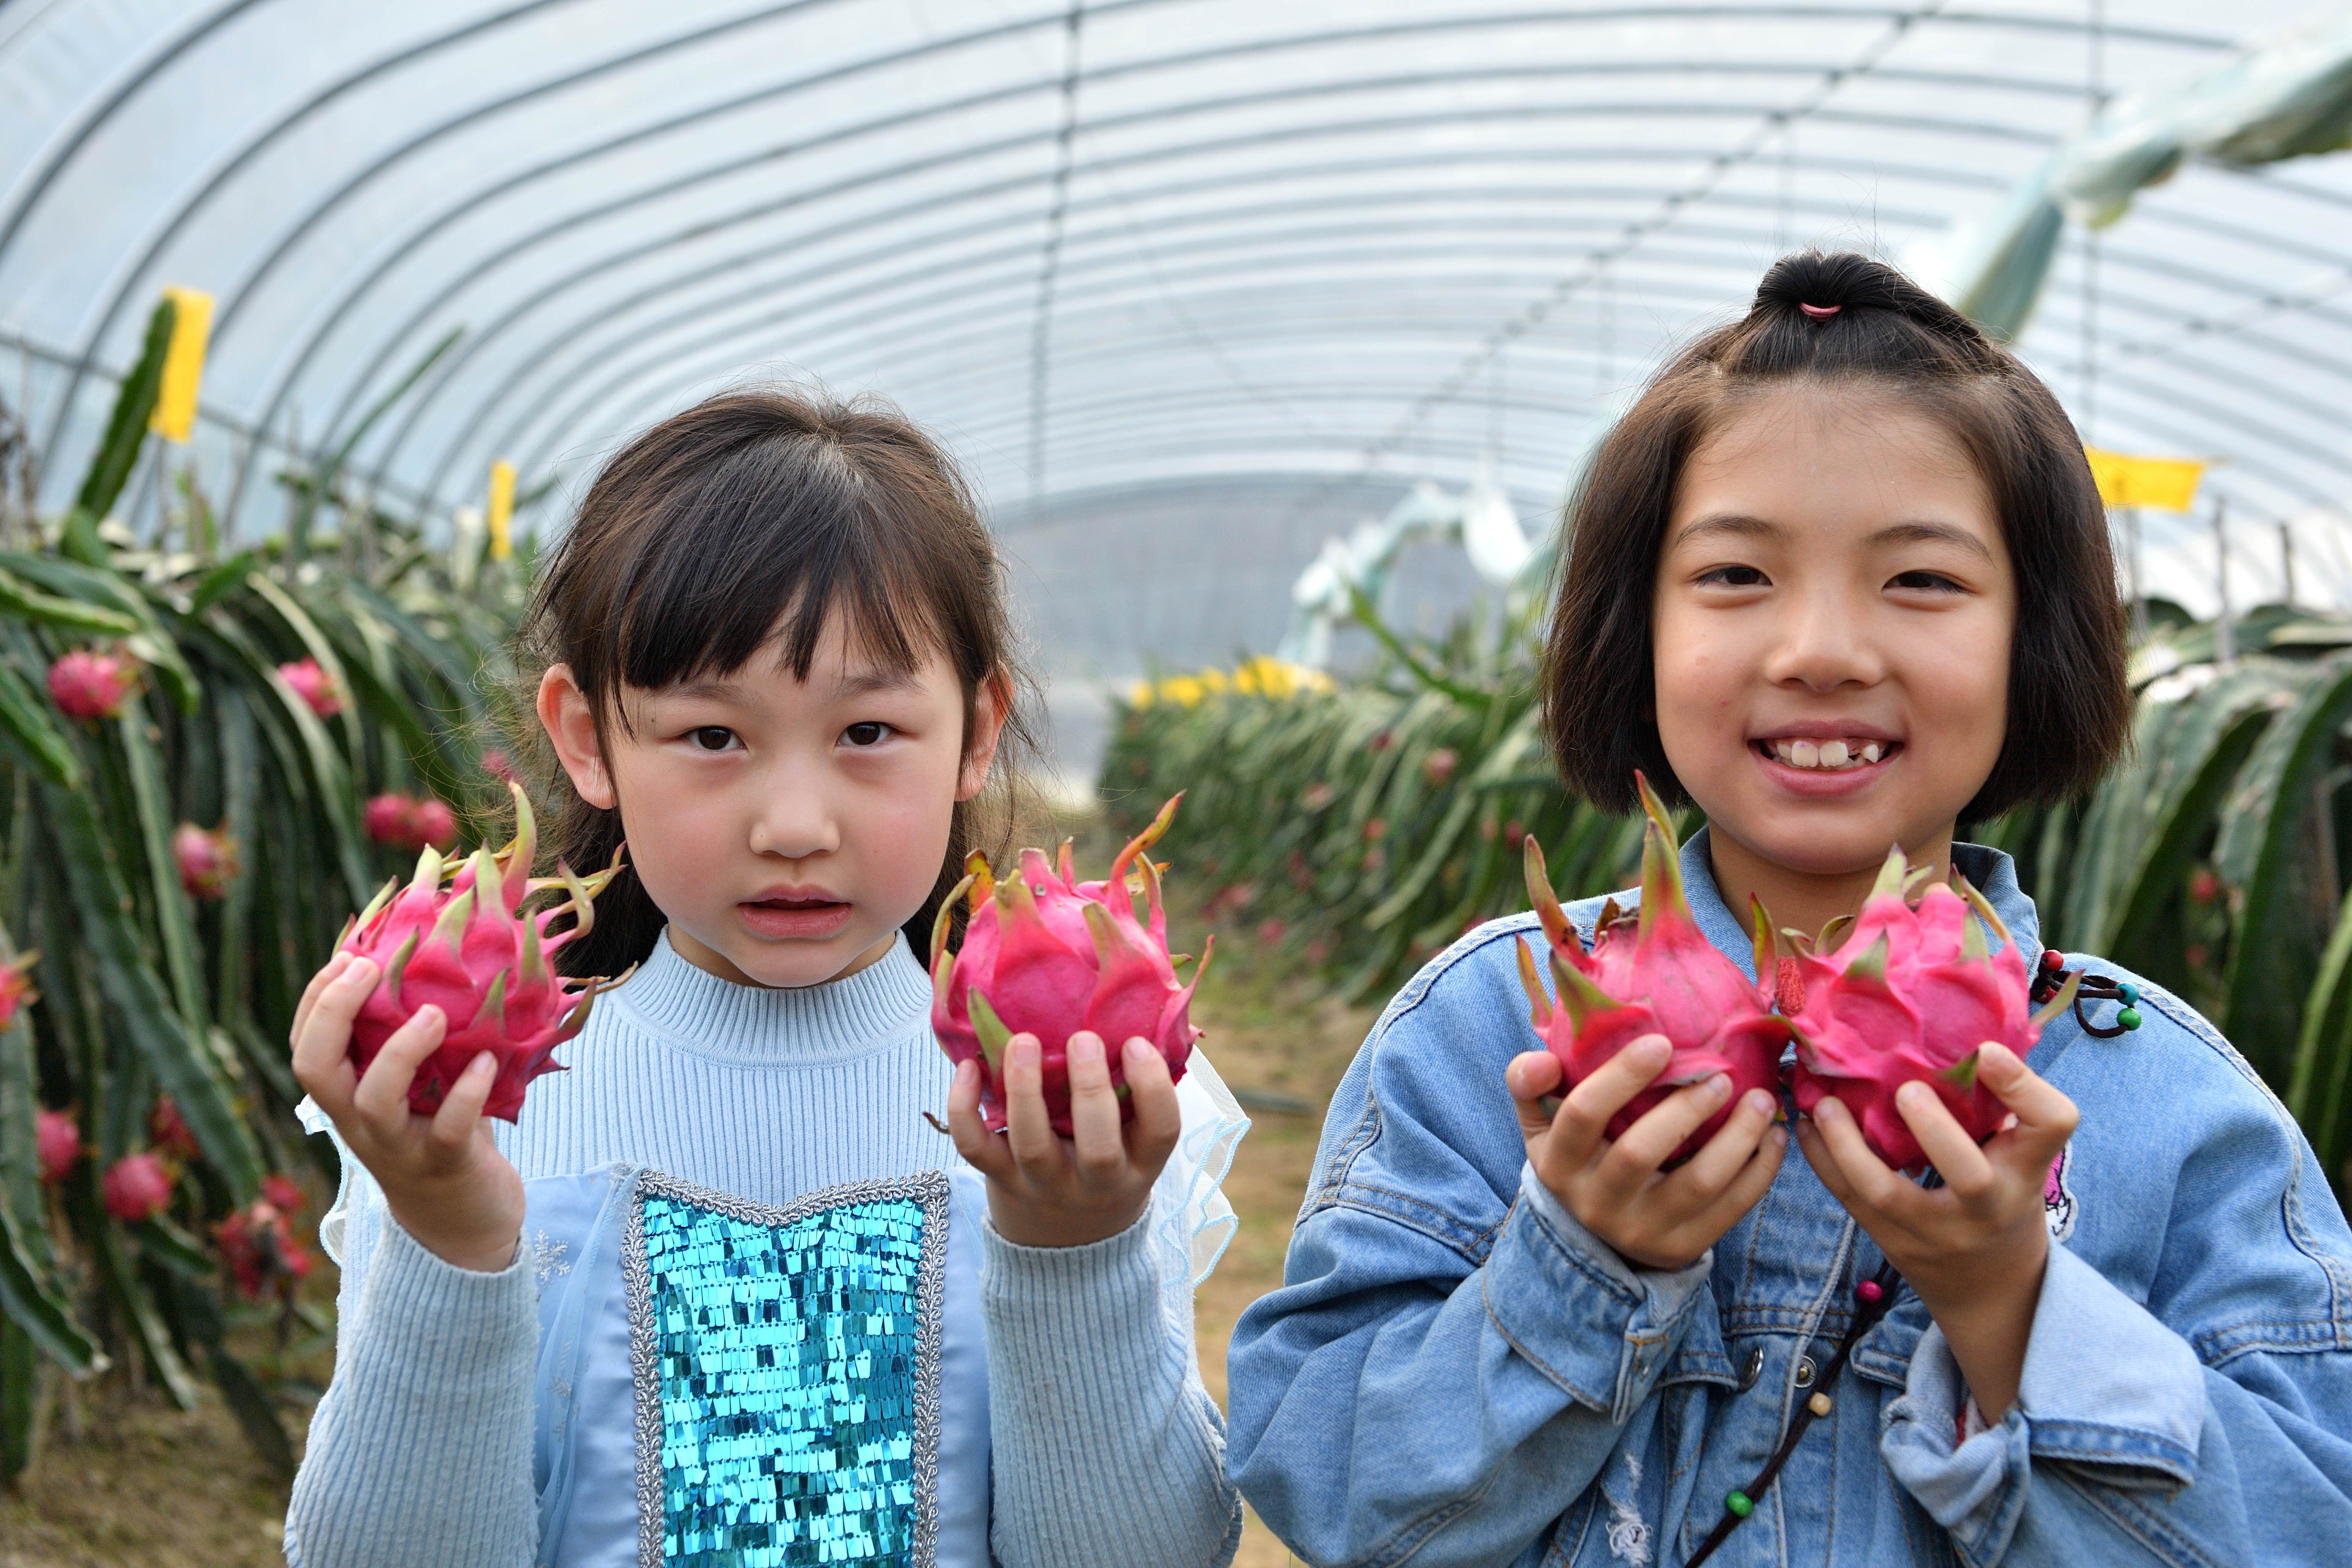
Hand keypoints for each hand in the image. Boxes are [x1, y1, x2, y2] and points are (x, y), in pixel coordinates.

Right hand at [290, 951, 524, 1273]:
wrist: (464, 1226)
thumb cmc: (441, 1136)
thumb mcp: (420, 1087)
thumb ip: (417, 1040)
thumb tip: (439, 966)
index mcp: (346, 1098)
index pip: (305, 1046)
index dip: (316, 998)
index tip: (348, 954)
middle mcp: (359, 1123)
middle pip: (314, 1068)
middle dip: (331, 1012)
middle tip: (366, 968)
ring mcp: (398, 1147)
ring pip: (372, 1099)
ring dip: (400, 1050)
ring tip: (432, 1013)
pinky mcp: (445, 1165)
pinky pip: (448, 1128)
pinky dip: (465, 1093)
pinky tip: (486, 1063)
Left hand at [948, 1031, 1181, 1248]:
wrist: (1067, 1243)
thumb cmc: (1107, 1164)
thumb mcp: (1134, 1143)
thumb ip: (1135, 1095)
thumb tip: (1134, 1015)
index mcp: (1139, 1164)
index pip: (1161, 1130)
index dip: (1153, 1085)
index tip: (1135, 1042)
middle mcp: (1096, 1183)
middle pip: (1098, 1149)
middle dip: (1090, 1089)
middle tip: (1083, 1039)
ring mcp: (1044, 1185)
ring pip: (1033, 1145)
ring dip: (1026, 1089)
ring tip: (1024, 1041)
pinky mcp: (1000, 1180)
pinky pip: (976, 1147)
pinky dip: (964, 1107)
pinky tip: (969, 1067)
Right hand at [1510, 1034, 1785, 1271]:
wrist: (1599, 1234)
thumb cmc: (1579, 1154)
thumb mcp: (1542, 1123)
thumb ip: (1531, 1083)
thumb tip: (1542, 1058)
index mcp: (1558, 1163)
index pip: (1582, 1115)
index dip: (1620, 1076)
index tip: (1661, 1040)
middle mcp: (1595, 1203)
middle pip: (1639, 1152)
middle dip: (1686, 1108)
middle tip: (1723, 1073)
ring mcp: (1641, 1231)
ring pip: (1697, 1183)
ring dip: (1738, 1138)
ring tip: (1762, 1100)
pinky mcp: (1683, 1248)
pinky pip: (1731, 1208)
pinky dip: (1760, 1170)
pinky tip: (1776, 1137)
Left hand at [1796, 1042, 2077, 1419]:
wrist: (1988, 1286)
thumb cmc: (2004, 1197)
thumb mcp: (2020, 1158)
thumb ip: (1999, 1107)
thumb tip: (1960, 1033)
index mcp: (2025, 1171)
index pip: (2049, 1127)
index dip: (2023, 1088)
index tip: (1987, 1051)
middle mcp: (1985, 1206)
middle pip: (1970, 1176)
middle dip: (1935, 1130)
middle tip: (1905, 1088)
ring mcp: (1933, 1230)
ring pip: (1887, 1193)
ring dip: (1847, 1145)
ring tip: (1824, 1104)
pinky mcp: (1889, 1239)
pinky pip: (1849, 1198)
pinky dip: (1822, 1159)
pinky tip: (1806, 1124)